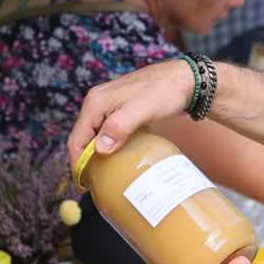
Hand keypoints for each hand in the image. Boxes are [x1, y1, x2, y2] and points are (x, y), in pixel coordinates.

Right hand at [67, 58, 195, 170]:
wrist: (186, 79)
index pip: (77, 138)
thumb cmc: (164, 92)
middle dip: (86, 160)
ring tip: (104, 174)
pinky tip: (117, 156)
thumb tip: (99, 149)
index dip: (78, 162)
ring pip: (95, 135)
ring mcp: (109, 105)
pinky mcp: (121, 109)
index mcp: (96, 103)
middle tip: (94, 182)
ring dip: (97, 153)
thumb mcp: (140, 110)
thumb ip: (118, 128)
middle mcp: (98, 102)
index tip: (84, 184)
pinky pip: (108, 131)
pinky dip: (109, 145)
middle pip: (83, 137)